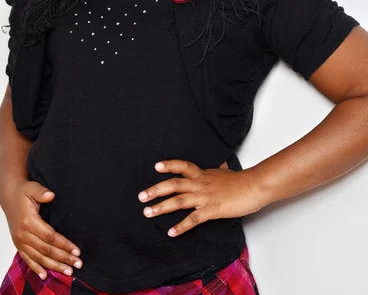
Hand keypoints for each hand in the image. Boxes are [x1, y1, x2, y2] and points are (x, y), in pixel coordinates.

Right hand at [4, 179, 82, 279]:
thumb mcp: (32, 187)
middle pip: (46, 250)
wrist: (9, 197)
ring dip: (54, 266)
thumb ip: (41, 192)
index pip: (50, 237)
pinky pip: (27, 259)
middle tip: (78, 264)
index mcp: (29, 221)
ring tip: (68, 272)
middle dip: (63, 258)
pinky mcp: (18, 245)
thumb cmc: (23, 192)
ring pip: (38, 258)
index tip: (77, 251)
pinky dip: (36, 268)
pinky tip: (45, 276)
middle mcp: (23, 234)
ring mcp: (20, 241)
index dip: (64, 244)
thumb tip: (51, 195)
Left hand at [137, 159, 261, 236]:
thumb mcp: (225, 172)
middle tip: (141, 196)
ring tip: (148, 213)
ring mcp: (205, 197)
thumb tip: (219, 165)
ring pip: (179, 201)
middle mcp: (201, 184)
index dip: (169, 165)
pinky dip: (181, 226)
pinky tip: (171, 232)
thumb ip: (218, 170)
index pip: (183, 166)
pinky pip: (193, 219)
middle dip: (156, 190)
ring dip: (161, 207)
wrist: (254, 187)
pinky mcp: (212, 210)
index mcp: (203, 174)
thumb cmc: (241, 181)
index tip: (156, 166)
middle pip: (174, 184)